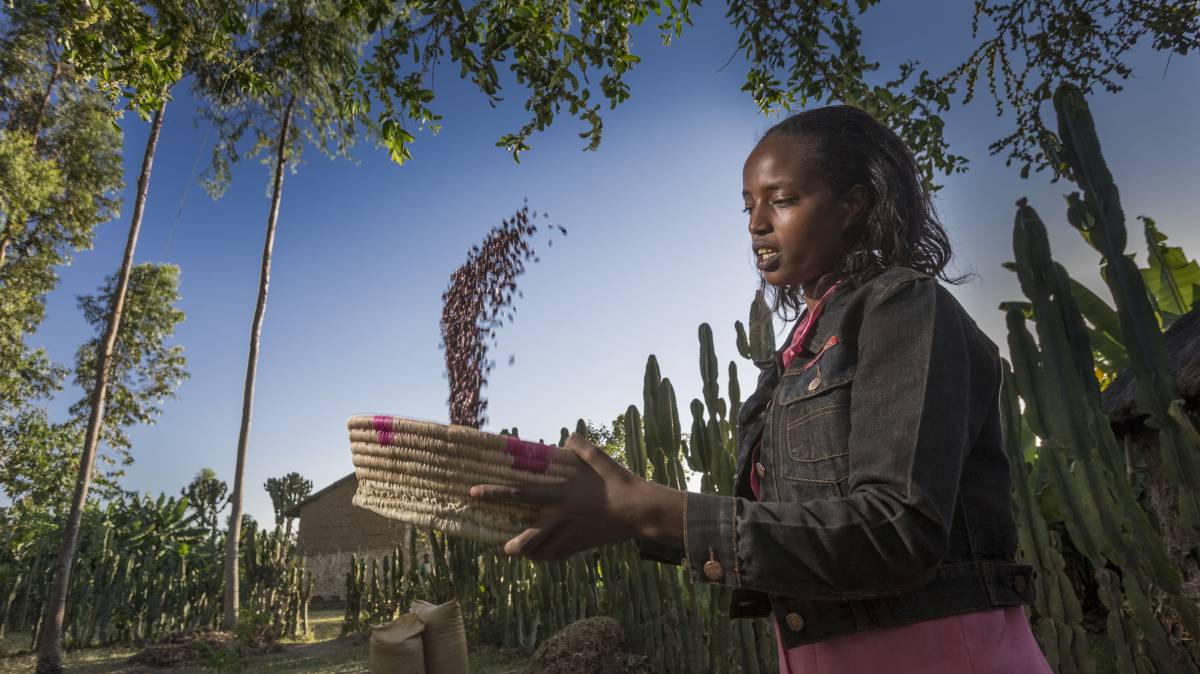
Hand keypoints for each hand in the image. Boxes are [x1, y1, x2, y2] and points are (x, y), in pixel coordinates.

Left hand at [470, 433, 648, 560]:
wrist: (640, 512)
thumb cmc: (619, 483)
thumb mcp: (599, 459)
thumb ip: (580, 447)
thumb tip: (569, 438)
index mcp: (558, 495)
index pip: (517, 494)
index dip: (492, 493)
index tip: (472, 493)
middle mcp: (559, 518)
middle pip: (526, 541)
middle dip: (512, 547)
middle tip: (505, 546)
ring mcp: (570, 536)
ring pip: (541, 554)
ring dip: (531, 554)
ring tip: (526, 550)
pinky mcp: (581, 547)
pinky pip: (558, 557)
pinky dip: (550, 556)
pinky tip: (549, 552)